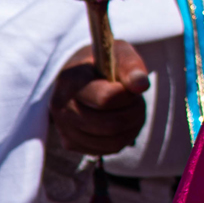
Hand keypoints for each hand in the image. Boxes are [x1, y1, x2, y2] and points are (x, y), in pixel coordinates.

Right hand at [51, 39, 148, 155]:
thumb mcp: (118, 53)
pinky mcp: (71, 143)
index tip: (130, 85)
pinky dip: (124, 137)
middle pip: (112, 125)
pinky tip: (122, 121)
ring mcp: (64, 128)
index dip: (128, 95)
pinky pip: (109, 149)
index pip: (106, 99)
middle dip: (134, 112)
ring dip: (132, 125)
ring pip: (112, 141)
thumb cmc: (103, 63)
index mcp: (71, 81)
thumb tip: (141, 84)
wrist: (81, 76)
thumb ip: (131, 65)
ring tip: (130, 108)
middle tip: (135, 99)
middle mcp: (62, 108)